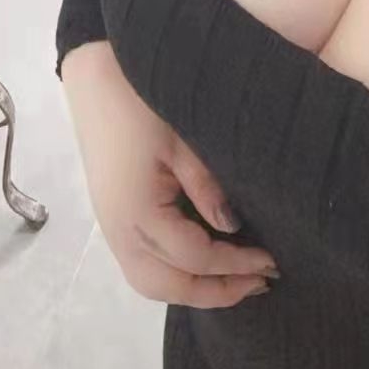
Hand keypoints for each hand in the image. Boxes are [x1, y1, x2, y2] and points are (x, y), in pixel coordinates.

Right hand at [61, 40, 279, 306]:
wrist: (95, 76)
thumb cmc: (141, 99)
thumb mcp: (184, 137)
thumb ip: (207, 187)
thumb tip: (231, 227)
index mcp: (137, 211)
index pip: (195, 257)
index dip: (236, 264)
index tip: (273, 260)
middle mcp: (119, 231)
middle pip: (168, 285)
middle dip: (215, 292)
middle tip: (260, 283)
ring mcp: (111, 228)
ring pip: (150, 283)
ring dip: (192, 289)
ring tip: (234, 282)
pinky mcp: (112, 219)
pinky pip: (142, 266)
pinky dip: (174, 274)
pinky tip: (202, 264)